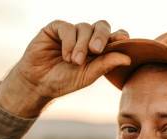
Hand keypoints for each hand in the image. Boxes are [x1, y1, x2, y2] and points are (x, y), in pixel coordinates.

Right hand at [0, 20, 129, 117]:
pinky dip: (69, 42)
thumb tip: (127, 58)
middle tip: (96, 50)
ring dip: (81, 46)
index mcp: (98, 49)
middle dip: (101, 37)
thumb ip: (106, 65)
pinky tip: (66, 56)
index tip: (123, 40)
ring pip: (84, 28)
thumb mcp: (87, 75)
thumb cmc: (64, 81)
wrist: (39, 84)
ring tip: (74, 62)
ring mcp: (72, 32)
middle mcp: (86, 38)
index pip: (114, 36)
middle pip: (102, 26)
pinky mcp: (56, 29)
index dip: (119, 36)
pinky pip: (67, 28)